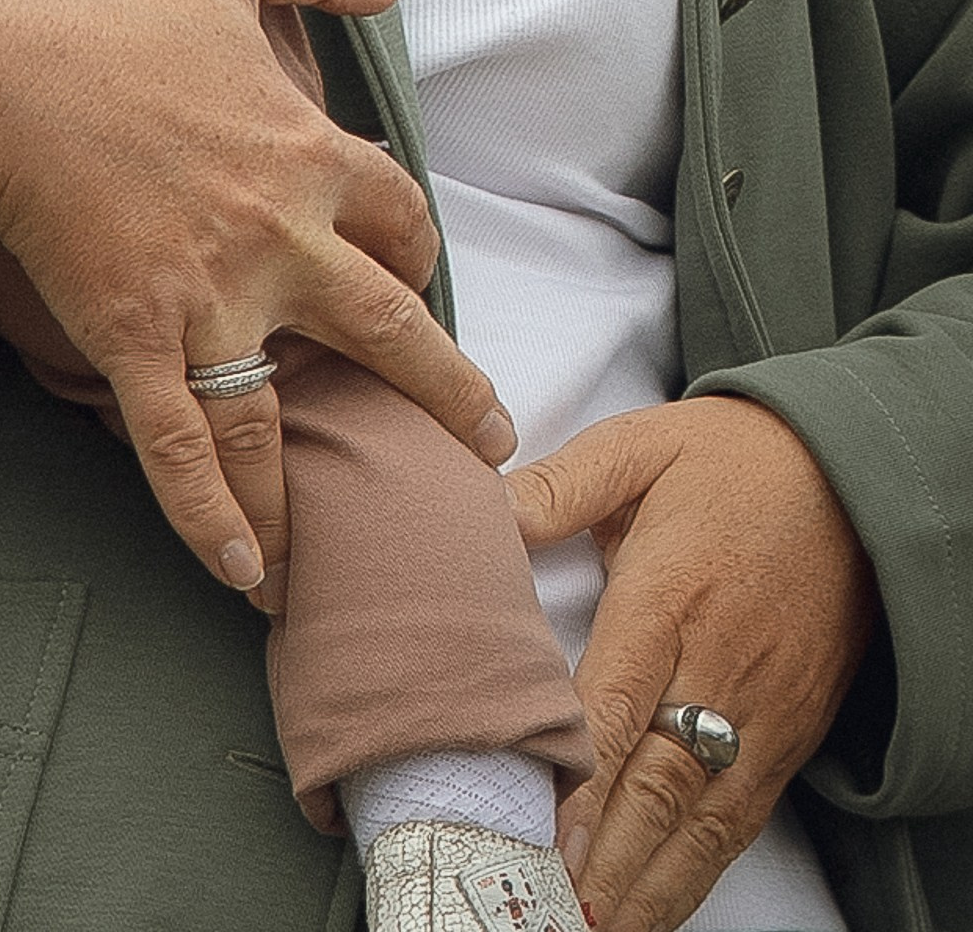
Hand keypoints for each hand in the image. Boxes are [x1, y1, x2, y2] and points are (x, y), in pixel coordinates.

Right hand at [0, 0, 513, 599]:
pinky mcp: (133, 338)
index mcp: (306, 149)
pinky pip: (181, 448)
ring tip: (338, 549)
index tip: (416, 264)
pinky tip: (242, 572)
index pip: (397, 212)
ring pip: (283, 414)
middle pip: (388, 327)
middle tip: (481, 437)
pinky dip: (212, 517)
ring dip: (312, 487)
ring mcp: (209, 298)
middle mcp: (279, 238)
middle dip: (444, 387)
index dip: (414, 241)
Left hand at [507, 396, 878, 930]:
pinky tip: (654, 907)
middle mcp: (721, 665)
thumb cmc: (730, 462)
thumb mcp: (639, 447)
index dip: (584, 775)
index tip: (545, 832)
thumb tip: (483, 511)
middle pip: (662, 779)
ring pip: (704, 818)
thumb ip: (558, 486)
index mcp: (673, 592)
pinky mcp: (789, 736)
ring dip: (648, 882)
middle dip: (609, 854)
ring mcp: (763, 711)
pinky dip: (697, 873)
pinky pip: (740, 819)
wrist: (849, 477)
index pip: (622, 698)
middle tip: (553, 905)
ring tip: (591, 927)